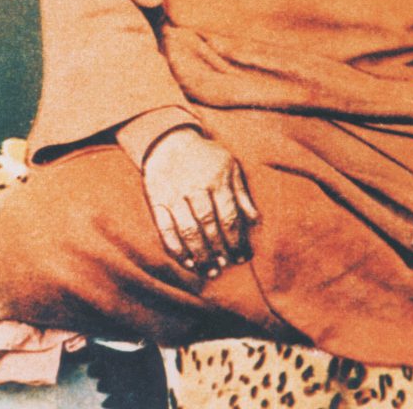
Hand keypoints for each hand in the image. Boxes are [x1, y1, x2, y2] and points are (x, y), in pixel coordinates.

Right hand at [142, 128, 258, 275]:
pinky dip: (176, 249)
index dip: (237, 240)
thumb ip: (241, 193)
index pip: (229, 217)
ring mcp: (174, 195)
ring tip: (210, 271)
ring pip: (188, 232)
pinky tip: (187, 262)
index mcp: (217, 180)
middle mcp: (196, 188)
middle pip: (209, 227)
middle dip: (220, 251)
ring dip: (200, 255)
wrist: (169, 142)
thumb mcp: (229, 166)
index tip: (242, 257)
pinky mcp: (157, 201)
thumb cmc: (206, 157)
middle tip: (225, 267)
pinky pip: (166, 230)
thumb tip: (255, 220)